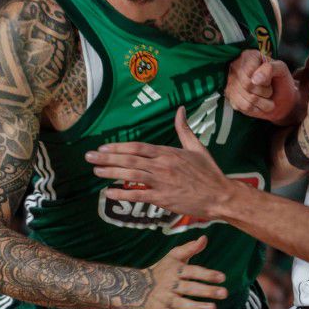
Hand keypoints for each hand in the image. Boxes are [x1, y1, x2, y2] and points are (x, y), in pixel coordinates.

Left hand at [86, 108, 237, 219]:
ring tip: (95, 171)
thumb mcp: (196, 147)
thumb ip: (184, 129)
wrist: (219, 196)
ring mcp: (162, 182)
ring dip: (111, 173)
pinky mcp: (163, 199)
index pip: (138, 147)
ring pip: (131, 175)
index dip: (118, 147)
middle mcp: (162, 166)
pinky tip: (109, 193)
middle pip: (129, 159)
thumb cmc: (209, 172)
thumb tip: (180, 109)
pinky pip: (138, 195)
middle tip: (89, 157)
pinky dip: (123, 194)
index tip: (103, 147)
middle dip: (107, 158)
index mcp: (168, 152)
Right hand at [140, 235, 228, 308]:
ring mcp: (165, 300)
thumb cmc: (162, 271)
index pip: (193, 271)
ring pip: (183, 304)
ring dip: (198, 307)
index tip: (222, 277)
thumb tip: (204, 238)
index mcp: (175, 271)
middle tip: (224, 293)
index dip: (207, 274)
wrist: (136, 287)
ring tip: (213, 308)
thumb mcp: (173, 257)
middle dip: (207, 291)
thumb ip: (190, 249)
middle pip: (190, 288)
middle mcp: (170, 285)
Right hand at [224, 49, 299, 124]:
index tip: (270, 79)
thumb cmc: (280, 81)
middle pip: (247, 85)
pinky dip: (257, 108)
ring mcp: (231, 83)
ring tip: (266, 97)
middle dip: (265, 91)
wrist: (280, 99)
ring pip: (247, 97)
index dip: (264, 79)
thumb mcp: (281, 69)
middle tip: (269, 89)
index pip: (250, 70)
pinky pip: (244, 107)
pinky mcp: (231, 98)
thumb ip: (270, 68)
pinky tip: (260, 104)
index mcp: (248, 56)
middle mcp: (236, 67)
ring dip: (263, 101)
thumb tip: (255, 79)